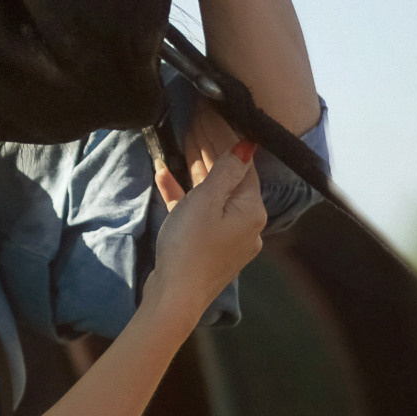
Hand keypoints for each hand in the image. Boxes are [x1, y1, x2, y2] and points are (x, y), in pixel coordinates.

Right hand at [147, 141, 266, 315]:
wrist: (175, 296)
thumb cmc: (190, 245)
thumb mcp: (206, 200)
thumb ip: (225, 171)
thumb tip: (247, 146)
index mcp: (252, 211)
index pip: (245, 167)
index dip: (229, 140)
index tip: (213, 119)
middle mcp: (248, 225)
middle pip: (231, 180)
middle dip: (212, 154)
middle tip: (194, 127)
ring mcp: (229, 238)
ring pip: (214, 197)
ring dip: (196, 173)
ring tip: (179, 148)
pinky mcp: (210, 248)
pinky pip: (200, 215)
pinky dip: (184, 197)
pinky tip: (164, 178)